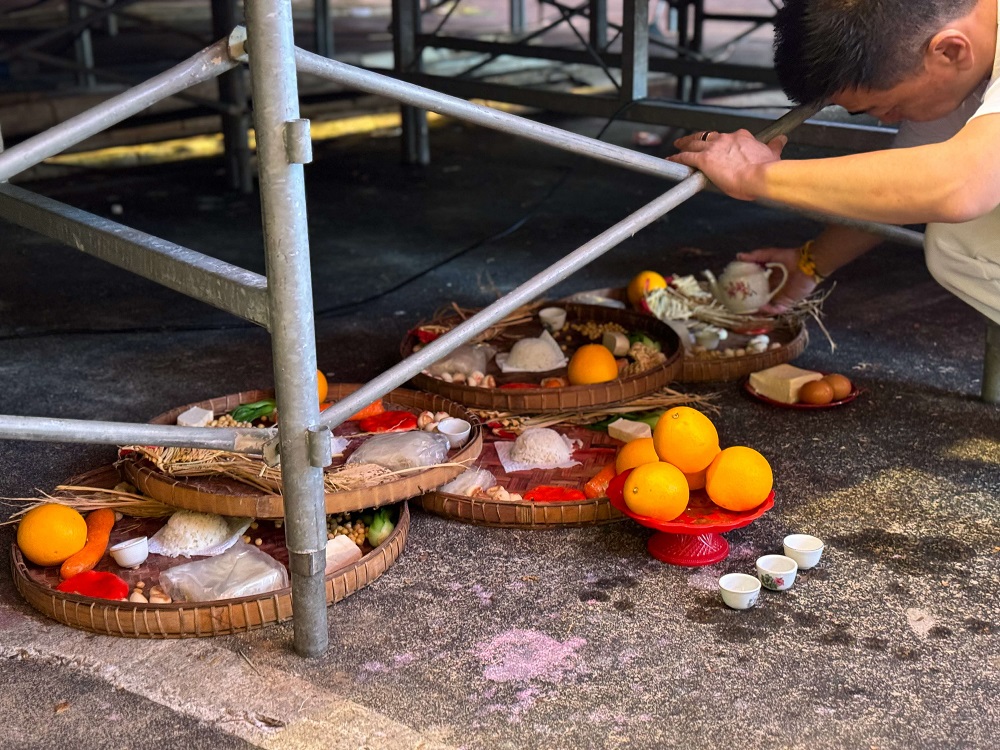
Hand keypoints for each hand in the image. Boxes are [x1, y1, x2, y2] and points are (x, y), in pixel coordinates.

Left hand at [667, 130, 786, 200]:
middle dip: (698, 137)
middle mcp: (726, 139)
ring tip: (678, 144)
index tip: (721, 144)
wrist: (760, 176)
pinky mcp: (704, 159)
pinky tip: (671, 158)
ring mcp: (714, 148)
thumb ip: (775, 147)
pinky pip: (686, 156)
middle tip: (691, 139)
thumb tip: (781, 140)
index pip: (730, 136)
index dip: (723, 140)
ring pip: (695, 142)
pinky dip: (677, 157)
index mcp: (742, 138)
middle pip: (708, 135)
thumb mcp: (772, 155)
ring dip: (685, 142)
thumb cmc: (766, 170)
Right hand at [736, 247, 814, 313]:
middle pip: (759, 299)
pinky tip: (759, 307)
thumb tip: (738, 256)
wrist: (807, 264)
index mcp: (770, 279)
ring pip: (765, 307)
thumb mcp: (770, 255)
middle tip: (738, 304)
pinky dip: (767, 310)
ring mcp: (779, 298)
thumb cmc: (790, 258)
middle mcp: (773, 290)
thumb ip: (755, 256)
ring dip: (757, 309)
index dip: (746, 290)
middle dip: (749, 303)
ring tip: (746, 309)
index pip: (756, 288)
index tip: (735, 292)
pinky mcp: (786, 303)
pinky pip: (775, 309)